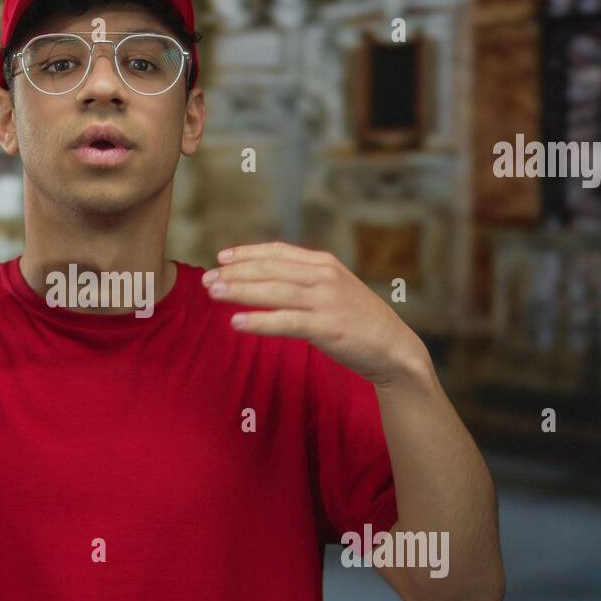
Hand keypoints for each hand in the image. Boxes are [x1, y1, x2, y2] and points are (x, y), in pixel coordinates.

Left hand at [204, 242, 427, 387]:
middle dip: (235, 272)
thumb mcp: (335, 289)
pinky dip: (258, 321)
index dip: (247, 253)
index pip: (278, 252)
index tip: (221, 257)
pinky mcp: (327, 327)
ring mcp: (326, 301)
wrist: (393, 348)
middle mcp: (324, 277)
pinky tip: (236, 322)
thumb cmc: (358, 321)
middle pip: (270, 269)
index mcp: (325, 264)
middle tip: (207, 279)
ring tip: (213, 293)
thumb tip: (267, 277)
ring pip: (273, 292)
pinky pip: (285, 322)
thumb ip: (306, 279)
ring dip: (239, 291)